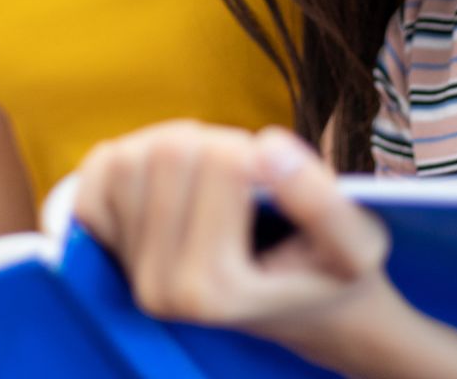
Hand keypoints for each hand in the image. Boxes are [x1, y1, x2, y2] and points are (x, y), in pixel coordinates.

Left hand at [72, 121, 407, 367]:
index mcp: (214, 292)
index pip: (222, 163)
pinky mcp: (103, 250)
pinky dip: (134, 154)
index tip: (280, 180)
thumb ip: (323, 200)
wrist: (303, 312)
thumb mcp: (358, 244)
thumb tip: (265, 148)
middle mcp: (157, 291)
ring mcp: (123, 271)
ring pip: (130, 156)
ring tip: (215, 176)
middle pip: (170, 152)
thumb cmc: (332, 275)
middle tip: (248, 175)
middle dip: (219, 144)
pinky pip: (97, 172)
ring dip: (179, 145)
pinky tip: (172, 175)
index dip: (260, 151)